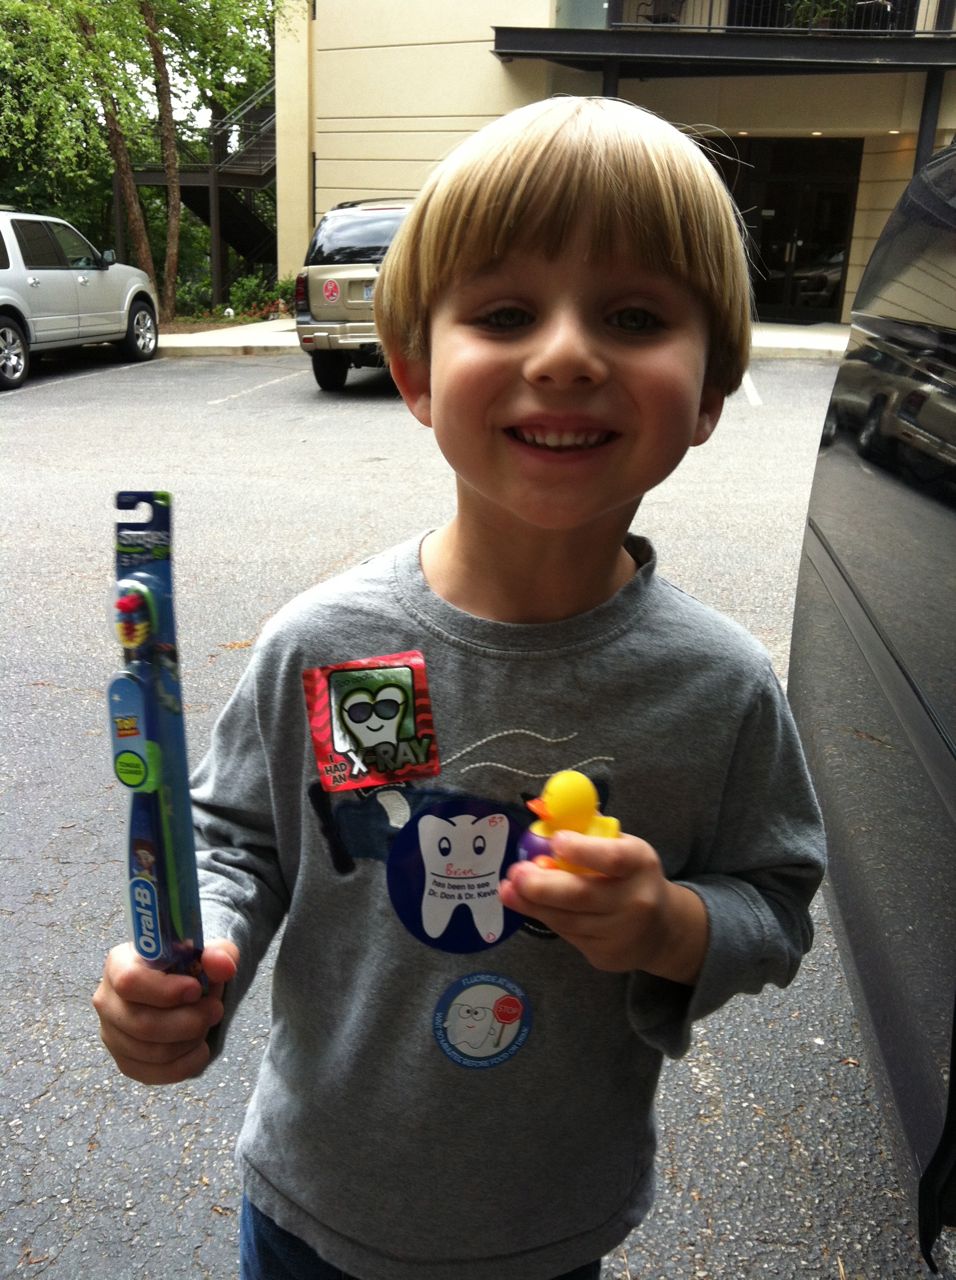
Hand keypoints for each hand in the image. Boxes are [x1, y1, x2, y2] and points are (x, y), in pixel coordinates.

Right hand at [92, 939, 238, 1084]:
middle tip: (216, 1010)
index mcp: (120, 963)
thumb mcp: (209, 952)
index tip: (196, 990)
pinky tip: (201, 1047)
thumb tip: (223, 966)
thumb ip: (218, 955)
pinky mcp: (125, 1062)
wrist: (185, 991)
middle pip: (142, 1023)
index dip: (166, 991)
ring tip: (207, 1023)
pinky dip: (187, 1064)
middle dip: (189, 1021)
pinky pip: (156, 1074)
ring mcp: (112, 1035)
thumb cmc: (189, 967)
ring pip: (151, 1052)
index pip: (129, 981)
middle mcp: (107, 1000)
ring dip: (190, 1040)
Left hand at [499, 832, 707, 981]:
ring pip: (567, 919)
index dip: (582, 851)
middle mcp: (634, 901)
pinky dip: (546, 917)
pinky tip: (529, 904)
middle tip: (515, 872)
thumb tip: (548, 813)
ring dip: (532, 903)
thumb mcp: (624, 847)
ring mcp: (620, 933)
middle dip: (541, 885)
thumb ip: (589, 833)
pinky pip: (569, 935)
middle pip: (582, 895)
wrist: (662, 930)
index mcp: (640, 864)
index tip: (555, 841)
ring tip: (509, 888)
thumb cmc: (633, 876)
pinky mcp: (606, 955)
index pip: (613, 859)